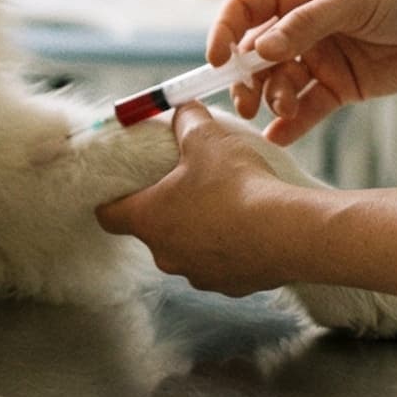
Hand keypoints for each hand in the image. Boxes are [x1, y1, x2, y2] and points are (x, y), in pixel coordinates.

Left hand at [93, 105, 308, 295]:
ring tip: (226, 204)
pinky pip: (221, 263)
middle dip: (167, 209)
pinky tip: (250, 226)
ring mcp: (198, 275)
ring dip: (199, 230)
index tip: (124, 187)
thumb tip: (183, 109)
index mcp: (148, 219)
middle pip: (153, 231)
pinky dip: (229, 248)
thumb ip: (187, 121)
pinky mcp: (230, 286)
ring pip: (188, 249)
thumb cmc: (237, 185)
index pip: (108, 216)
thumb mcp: (206, 139)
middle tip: (188, 184)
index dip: (113, 199)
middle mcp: (165, 255)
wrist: (288, 233)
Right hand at [208, 0, 396, 145]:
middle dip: (245, 78)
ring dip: (271, 99)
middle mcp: (300, 25)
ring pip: (277, 83)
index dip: (224, 33)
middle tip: (247, 102)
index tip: (215, 61)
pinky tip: (278, 137)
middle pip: (254, 54)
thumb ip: (305, 25)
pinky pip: (306, 108)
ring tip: (280, 110)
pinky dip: (290, 124)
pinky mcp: (338, 87)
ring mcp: (318, 58)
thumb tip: (260, 49)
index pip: (245, 9)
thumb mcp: (352, 0)